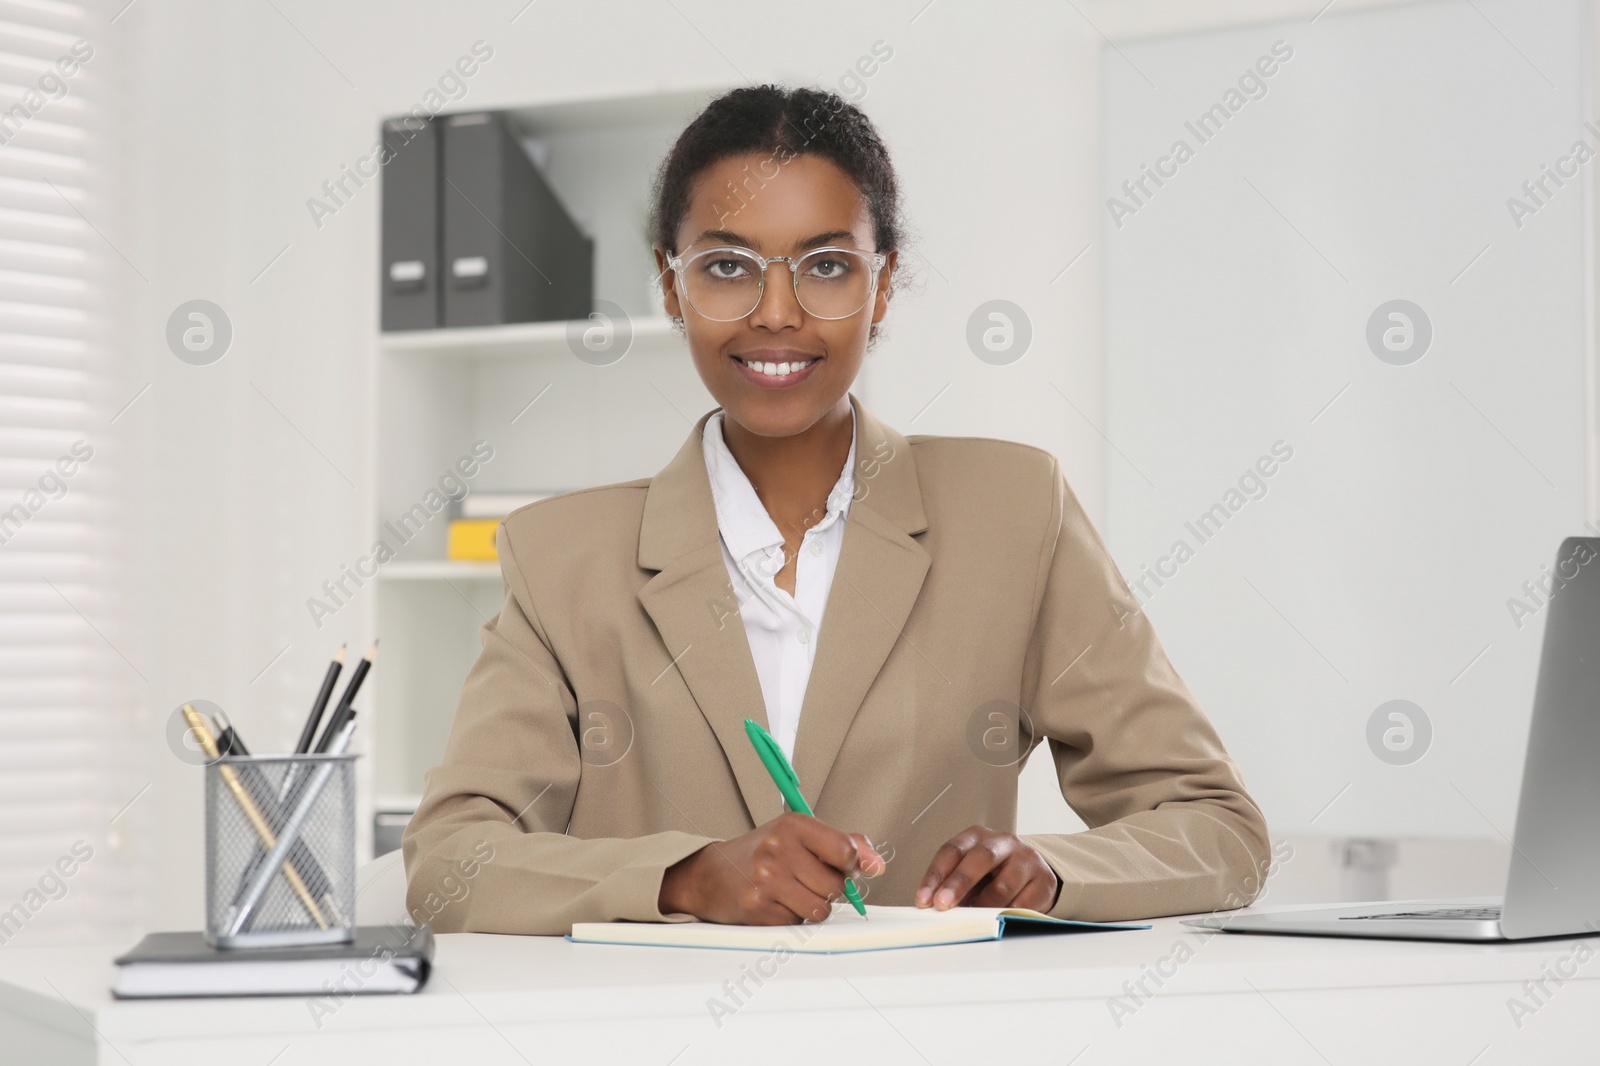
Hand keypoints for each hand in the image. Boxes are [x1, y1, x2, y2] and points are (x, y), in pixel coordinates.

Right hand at [659, 812, 884, 924]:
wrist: (711, 875)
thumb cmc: (759, 853)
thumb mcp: (799, 836)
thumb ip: (843, 844)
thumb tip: (877, 864)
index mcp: (793, 824)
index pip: (845, 849)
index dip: (851, 865)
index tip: (843, 867)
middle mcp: (779, 847)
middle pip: (836, 886)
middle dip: (827, 890)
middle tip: (805, 881)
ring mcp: (766, 878)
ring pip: (820, 909)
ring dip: (811, 908)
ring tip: (790, 893)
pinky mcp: (757, 907)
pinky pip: (797, 923)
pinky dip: (791, 918)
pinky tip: (774, 904)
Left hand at [915, 825, 1058, 911]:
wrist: (1032, 872)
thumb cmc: (992, 873)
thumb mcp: (970, 872)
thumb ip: (951, 886)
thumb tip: (931, 908)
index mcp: (977, 836)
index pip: (952, 850)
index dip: (936, 875)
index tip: (923, 899)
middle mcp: (1003, 842)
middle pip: (980, 858)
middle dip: (958, 883)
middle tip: (942, 905)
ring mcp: (1026, 859)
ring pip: (1004, 884)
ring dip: (984, 905)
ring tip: (972, 919)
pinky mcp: (1044, 880)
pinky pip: (1024, 902)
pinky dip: (1007, 914)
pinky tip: (998, 919)